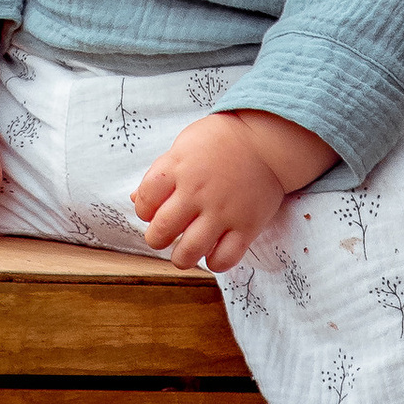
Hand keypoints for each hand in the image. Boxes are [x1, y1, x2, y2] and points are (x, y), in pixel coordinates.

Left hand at [131, 108, 331, 272]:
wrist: (266, 140)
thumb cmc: (221, 140)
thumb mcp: (184, 146)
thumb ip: (161, 173)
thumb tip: (136, 199)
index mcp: (178, 168)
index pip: (145, 200)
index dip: (143, 210)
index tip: (151, 212)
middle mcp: (197, 192)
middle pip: (162, 230)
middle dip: (156, 239)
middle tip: (163, 237)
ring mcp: (222, 211)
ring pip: (190, 251)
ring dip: (181, 258)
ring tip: (183, 254)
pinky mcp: (246, 226)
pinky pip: (225, 258)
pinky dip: (214, 263)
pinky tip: (212, 254)